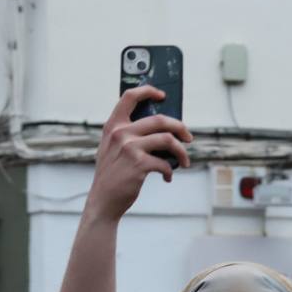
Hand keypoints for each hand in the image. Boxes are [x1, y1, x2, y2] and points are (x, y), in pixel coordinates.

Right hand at [84, 86, 191, 222]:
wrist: (103, 200)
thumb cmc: (112, 174)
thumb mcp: (111, 148)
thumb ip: (127, 134)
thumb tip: (162, 128)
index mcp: (113, 126)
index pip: (130, 97)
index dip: (148, 91)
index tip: (163, 95)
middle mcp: (120, 133)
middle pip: (160, 119)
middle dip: (180, 127)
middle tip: (188, 137)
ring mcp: (130, 148)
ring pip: (168, 139)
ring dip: (182, 152)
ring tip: (185, 161)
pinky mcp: (139, 164)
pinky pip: (165, 163)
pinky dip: (170, 171)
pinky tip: (167, 177)